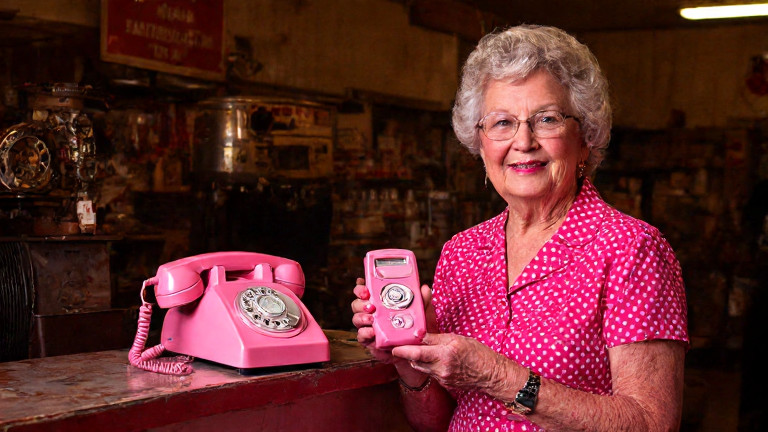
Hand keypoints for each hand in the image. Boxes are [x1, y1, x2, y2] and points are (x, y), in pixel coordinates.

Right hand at [350, 277, 433, 385]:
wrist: (415, 352)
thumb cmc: (416, 329)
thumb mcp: (421, 313)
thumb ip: (422, 300)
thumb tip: (425, 288)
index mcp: (380, 302)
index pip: (364, 291)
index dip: (360, 288)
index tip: (365, 287)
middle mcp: (371, 313)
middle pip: (357, 304)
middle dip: (360, 302)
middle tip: (370, 305)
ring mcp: (368, 327)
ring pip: (356, 318)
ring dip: (361, 317)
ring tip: (371, 318)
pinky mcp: (369, 341)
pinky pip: (361, 336)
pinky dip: (364, 333)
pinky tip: (371, 332)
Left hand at [392, 333, 513, 392]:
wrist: (490, 374)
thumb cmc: (477, 353)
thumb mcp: (457, 339)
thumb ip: (436, 338)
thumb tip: (420, 335)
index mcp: (445, 354)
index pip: (417, 352)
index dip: (403, 349)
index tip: (394, 346)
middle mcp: (441, 367)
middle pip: (415, 361)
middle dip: (407, 353)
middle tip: (402, 346)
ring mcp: (442, 377)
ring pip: (421, 368)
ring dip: (417, 359)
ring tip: (418, 350)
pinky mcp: (444, 383)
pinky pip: (430, 373)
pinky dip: (428, 365)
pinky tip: (433, 359)